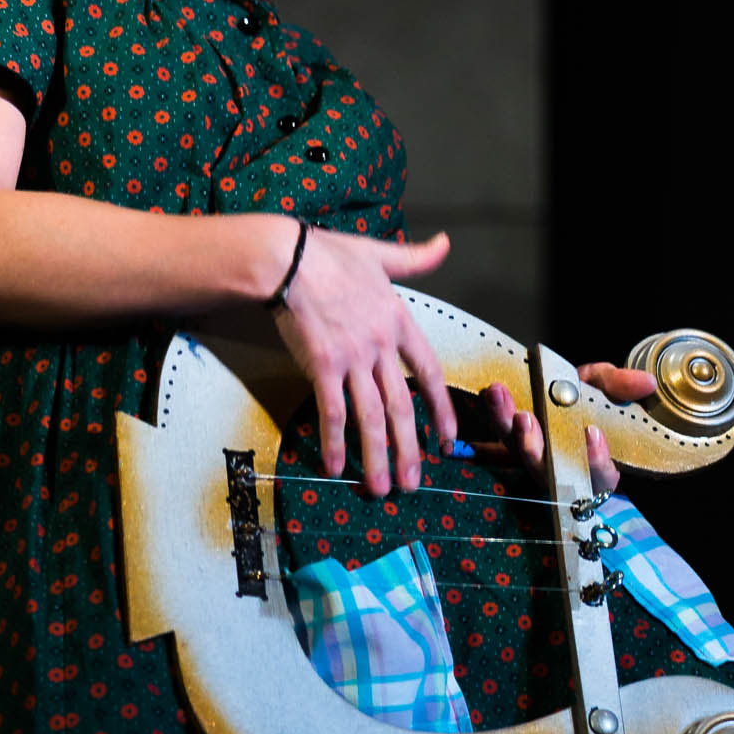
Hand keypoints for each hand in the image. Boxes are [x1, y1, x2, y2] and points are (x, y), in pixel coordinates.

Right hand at [272, 226, 456, 496]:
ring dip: (376, 457)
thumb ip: (415, 258)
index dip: (440, 408)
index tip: (446, 438)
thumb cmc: (328, 253)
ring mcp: (352, 358)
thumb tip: (446, 244)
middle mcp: (381, 345)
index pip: (429, 372)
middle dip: (409, 450)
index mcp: (398, 320)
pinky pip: (332, 412)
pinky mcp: (322, 366)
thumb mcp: (379, 252)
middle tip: (412, 483)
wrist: (287, 258)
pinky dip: (333, 442)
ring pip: (371, 416)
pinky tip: (333, 467)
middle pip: (402, 406)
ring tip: (380, 489)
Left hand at [477, 362, 658, 493]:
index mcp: (593, 465)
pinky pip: (490, 449)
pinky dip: (480, 439)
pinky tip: (475, 411)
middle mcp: (559, 470)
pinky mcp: (504, 449)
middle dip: (534, 445)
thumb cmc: (588, 405)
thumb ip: (620, 385)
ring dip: (504, 426)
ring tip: (497, 395)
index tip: (592, 434)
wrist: (563, 403)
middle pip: (546, 469)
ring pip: (515, 454)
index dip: (596, 460)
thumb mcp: (606, 390)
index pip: (599, 474)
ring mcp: (529, 461)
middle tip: (525, 417)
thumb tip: (645, 382)